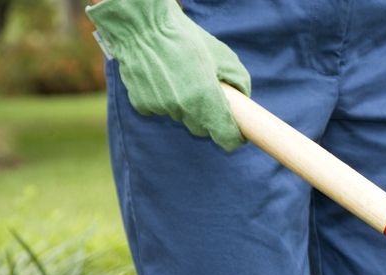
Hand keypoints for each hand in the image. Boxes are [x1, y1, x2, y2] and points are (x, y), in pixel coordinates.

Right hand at [87, 0, 250, 150]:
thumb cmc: (186, 38)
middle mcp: (184, 108)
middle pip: (202, 129)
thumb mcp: (223, 56)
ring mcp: (162, 108)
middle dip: (208, 118)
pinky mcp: (142, 105)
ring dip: (184, 106)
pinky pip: (159, 110)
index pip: (225, 137)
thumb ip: (239, 82)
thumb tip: (243, 100)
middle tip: (208, 96)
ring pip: (180, 117)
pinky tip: (161, 79)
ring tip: (181, 79)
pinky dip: (163, 100)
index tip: (237, 134)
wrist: (142, 26)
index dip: (234, 137)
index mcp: (207, 99)